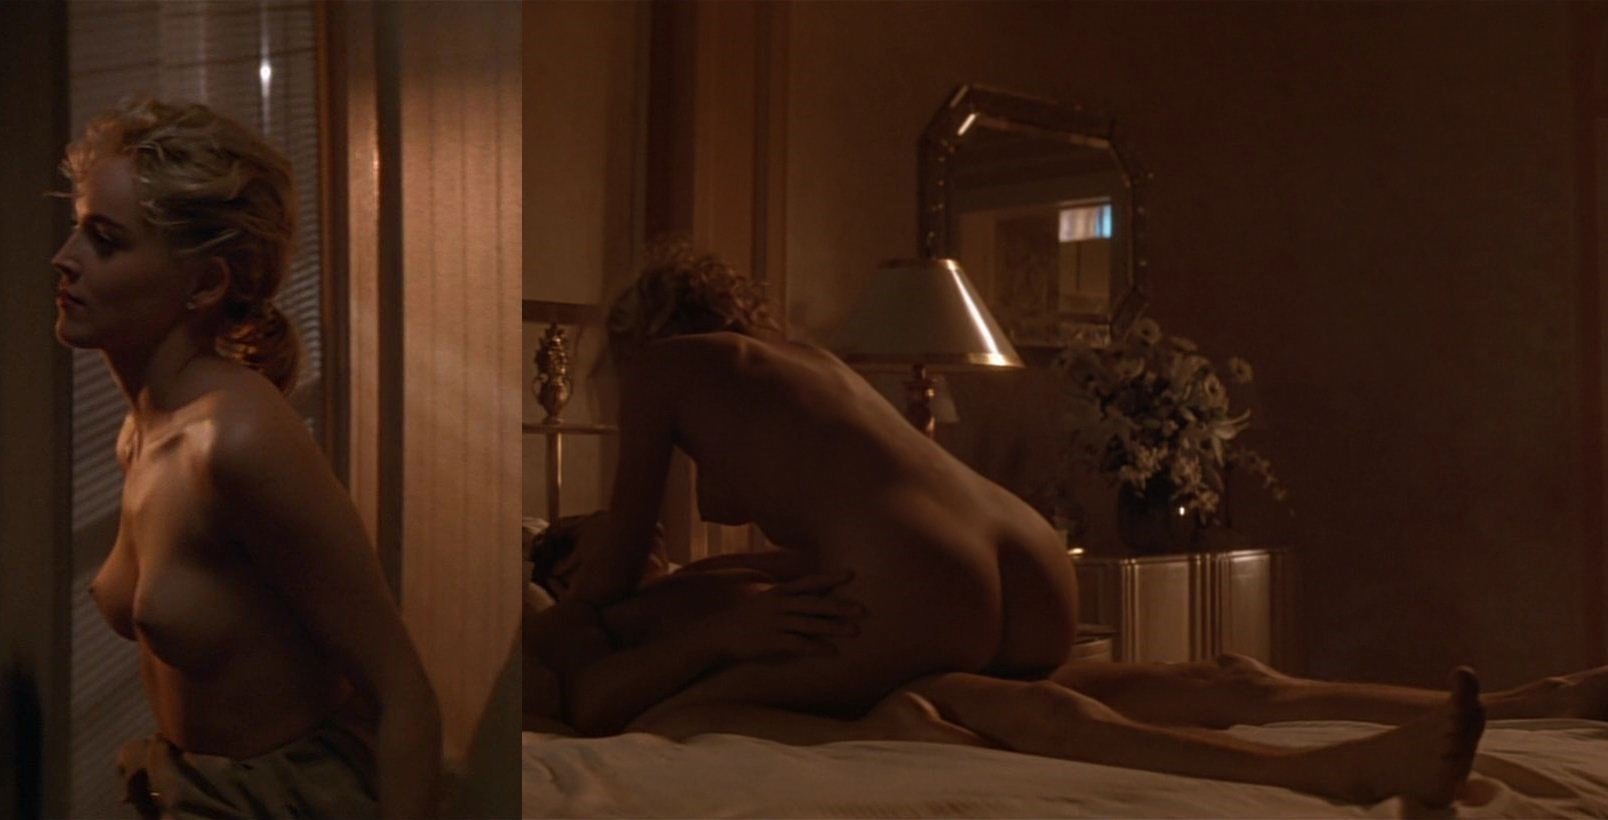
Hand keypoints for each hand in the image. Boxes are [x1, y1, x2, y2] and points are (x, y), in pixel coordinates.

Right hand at [704, 570, 864, 661]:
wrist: (719, 633)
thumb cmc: (747, 618)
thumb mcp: (766, 601)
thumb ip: (787, 598)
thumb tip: (809, 596)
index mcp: (779, 593)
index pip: (809, 583)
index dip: (830, 578)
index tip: (851, 574)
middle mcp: (779, 604)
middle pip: (814, 603)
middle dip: (839, 606)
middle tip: (863, 609)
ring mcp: (775, 623)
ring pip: (810, 624)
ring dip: (834, 627)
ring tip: (855, 631)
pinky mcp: (771, 641)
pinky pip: (798, 644)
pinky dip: (817, 647)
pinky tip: (832, 652)